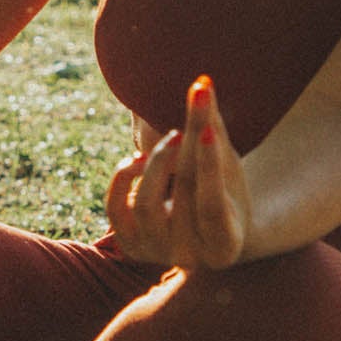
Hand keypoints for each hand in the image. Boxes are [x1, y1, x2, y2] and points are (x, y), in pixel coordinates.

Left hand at [105, 75, 250, 269]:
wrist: (200, 229)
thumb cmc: (221, 188)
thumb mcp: (224, 164)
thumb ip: (212, 128)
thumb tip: (201, 82)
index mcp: (224, 245)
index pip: (212, 204)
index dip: (210, 166)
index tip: (207, 129)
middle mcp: (190, 258)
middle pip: (183, 195)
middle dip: (184, 151)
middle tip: (187, 120)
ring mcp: (156, 254)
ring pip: (146, 203)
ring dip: (156, 163)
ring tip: (171, 139)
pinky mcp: (129, 245)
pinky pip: (116, 208)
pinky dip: (123, 179)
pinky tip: (138, 160)